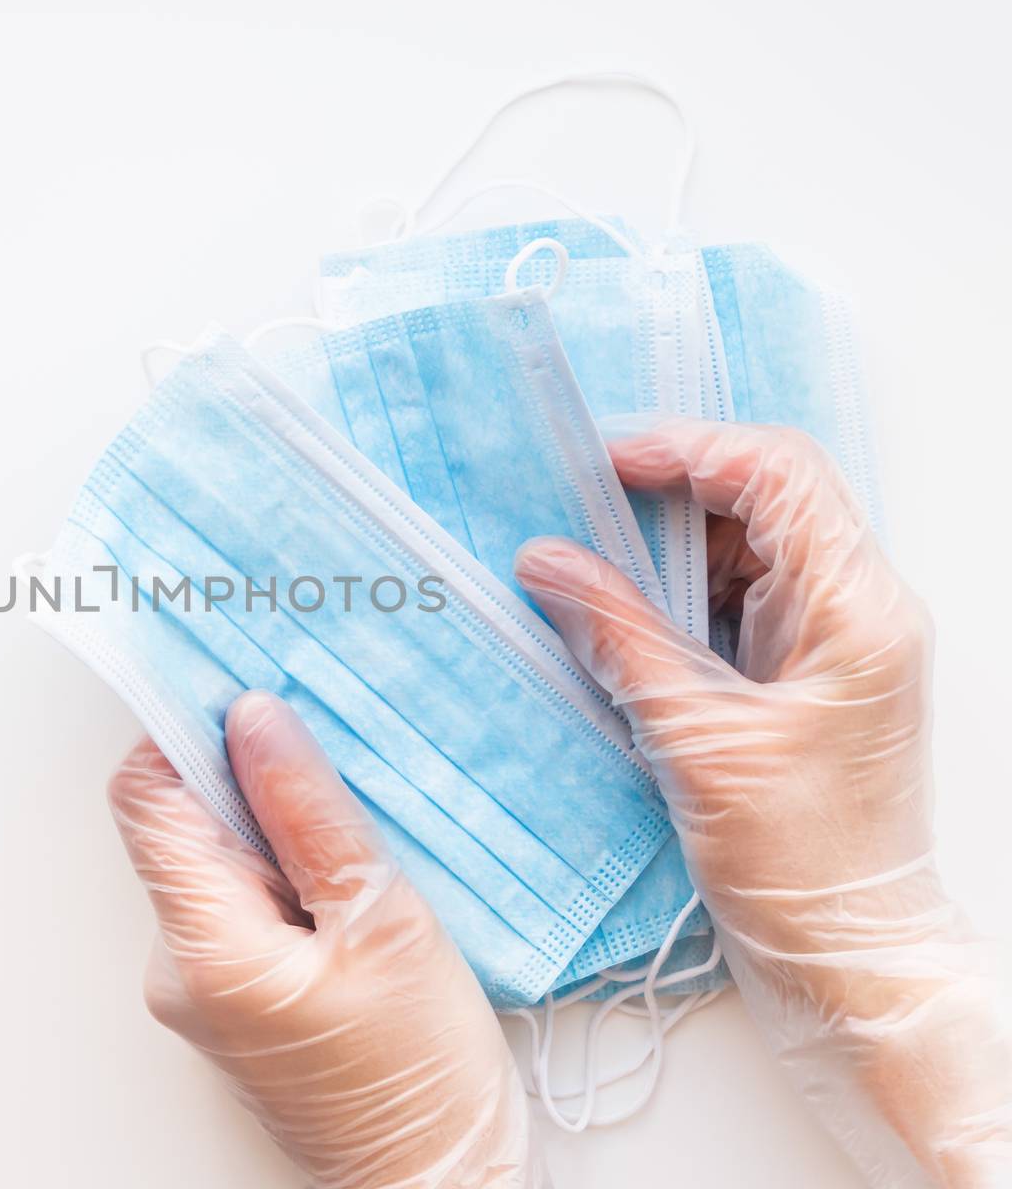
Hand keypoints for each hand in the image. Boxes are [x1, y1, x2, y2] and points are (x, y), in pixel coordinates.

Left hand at [108, 691, 544, 1188]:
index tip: (246, 682)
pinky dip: (286, 861)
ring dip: (273, 814)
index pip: (147, 795)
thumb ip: (311, 814)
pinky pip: (243, 895)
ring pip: (217, 854)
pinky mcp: (239, 989)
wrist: (432, 1185)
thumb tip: (254, 717)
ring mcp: (206, 980)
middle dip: (243, 765)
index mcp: (204, 945)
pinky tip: (349, 860)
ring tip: (352, 803)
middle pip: (179, 819)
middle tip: (324, 733)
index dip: (185, 726)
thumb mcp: (382, 924)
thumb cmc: (418, 1077)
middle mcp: (182, 962)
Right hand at [514, 419, 1011, 1188]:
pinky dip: (676, 598)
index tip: (606, 465)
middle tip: (580, 508)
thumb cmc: (802, 861)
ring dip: (666, 550)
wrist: (845, 950)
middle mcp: (855, 611)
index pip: (780, 476)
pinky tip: (618, 614)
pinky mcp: (802, 675)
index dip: (690, 452)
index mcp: (856, 611)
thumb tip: (547, 562)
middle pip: (764, 502)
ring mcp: (831, 642)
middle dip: (669, 496)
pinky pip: (736, 603)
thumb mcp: (694, 741)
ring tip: (588, 563)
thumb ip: (619, 637)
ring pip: (746, 551)